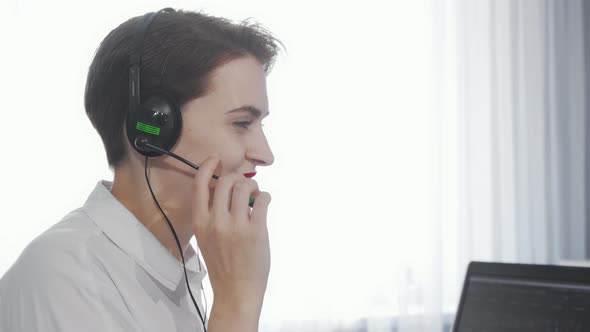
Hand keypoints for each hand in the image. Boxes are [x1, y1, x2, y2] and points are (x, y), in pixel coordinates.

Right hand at [191, 156, 271, 328]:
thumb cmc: (222, 265)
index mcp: (200, 222)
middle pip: (226, 181)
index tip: (216, 159)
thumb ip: (210, 214)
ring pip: (245, 187)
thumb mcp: (205, 238)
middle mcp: (216, 221)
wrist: (236, 291)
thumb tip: (221, 189)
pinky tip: (265, 203)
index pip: (200, 184)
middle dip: (238, 179)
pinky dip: (266, 197)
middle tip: (244, 187)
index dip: (207, 166)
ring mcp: (236, 226)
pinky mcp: (256, 230)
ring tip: (255, 196)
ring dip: (253, 186)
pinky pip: (263, 199)